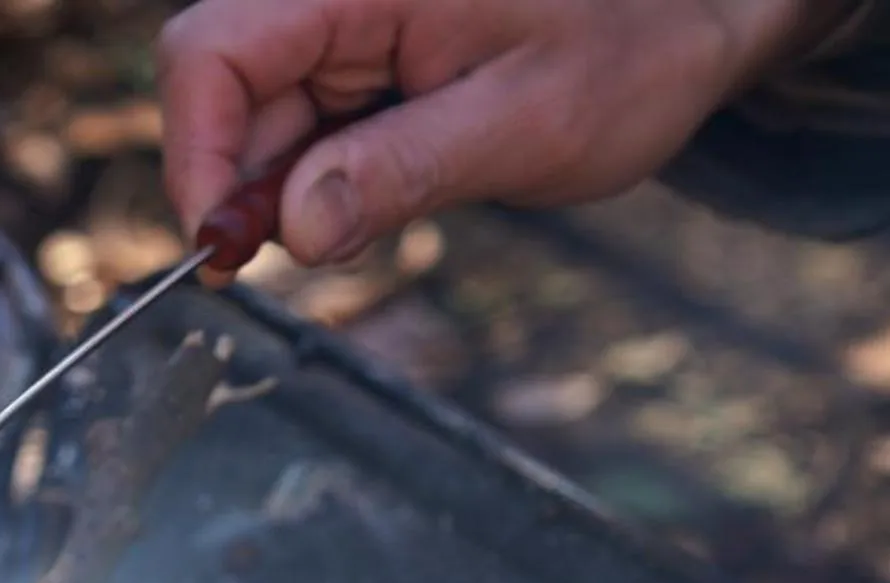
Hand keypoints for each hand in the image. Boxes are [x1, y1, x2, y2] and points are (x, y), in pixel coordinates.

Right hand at [157, 0, 838, 276]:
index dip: (196, 154)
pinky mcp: (356, 47)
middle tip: (316, 251)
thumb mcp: (523, 126)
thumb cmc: (631, 47)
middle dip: (247, 184)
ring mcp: (343, 15)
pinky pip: (296, 115)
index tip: (222, 247)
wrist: (693, 12)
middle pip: (223, 86)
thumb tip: (295, 233)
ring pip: (254, 110)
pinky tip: (376, 188)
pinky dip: (318, 172)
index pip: (212, 53)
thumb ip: (398, 174)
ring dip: (287, 185)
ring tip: (377, 209)